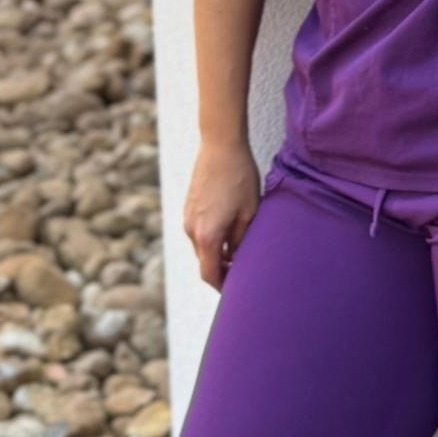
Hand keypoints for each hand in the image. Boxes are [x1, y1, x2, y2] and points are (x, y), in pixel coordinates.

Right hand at [183, 139, 260, 290]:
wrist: (220, 145)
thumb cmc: (240, 177)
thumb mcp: (249, 212)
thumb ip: (241, 241)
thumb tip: (237, 259)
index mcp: (207, 236)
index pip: (210, 274)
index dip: (223, 287)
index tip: (237, 292)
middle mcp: (191, 230)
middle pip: (205, 262)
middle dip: (222, 271)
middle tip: (243, 273)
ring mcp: (187, 217)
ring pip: (201, 246)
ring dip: (218, 253)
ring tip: (241, 249)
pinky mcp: (189, 206)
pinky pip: (198, 231)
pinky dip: (212, 238)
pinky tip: (231, 228)